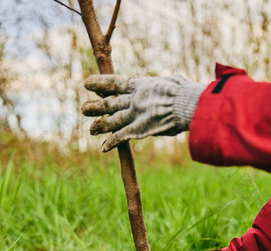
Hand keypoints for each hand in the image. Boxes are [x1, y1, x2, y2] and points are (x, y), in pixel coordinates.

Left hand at [82, 74, 204, 150]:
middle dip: (96, 107)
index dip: (100, 84)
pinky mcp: (139, 129)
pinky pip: (121, 137)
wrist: (186, 103)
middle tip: (83, 110)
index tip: (87, 84)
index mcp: (141, 85)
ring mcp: (135, 114)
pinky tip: (103, 148)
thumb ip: (167, 84)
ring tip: (90, 130)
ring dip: (100, 126)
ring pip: (112, 120)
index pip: (115, 83)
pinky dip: (112, 143)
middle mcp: (134, 99)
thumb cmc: (185, 91)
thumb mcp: (174, 82)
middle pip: (109, 103)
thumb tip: (174, 82)